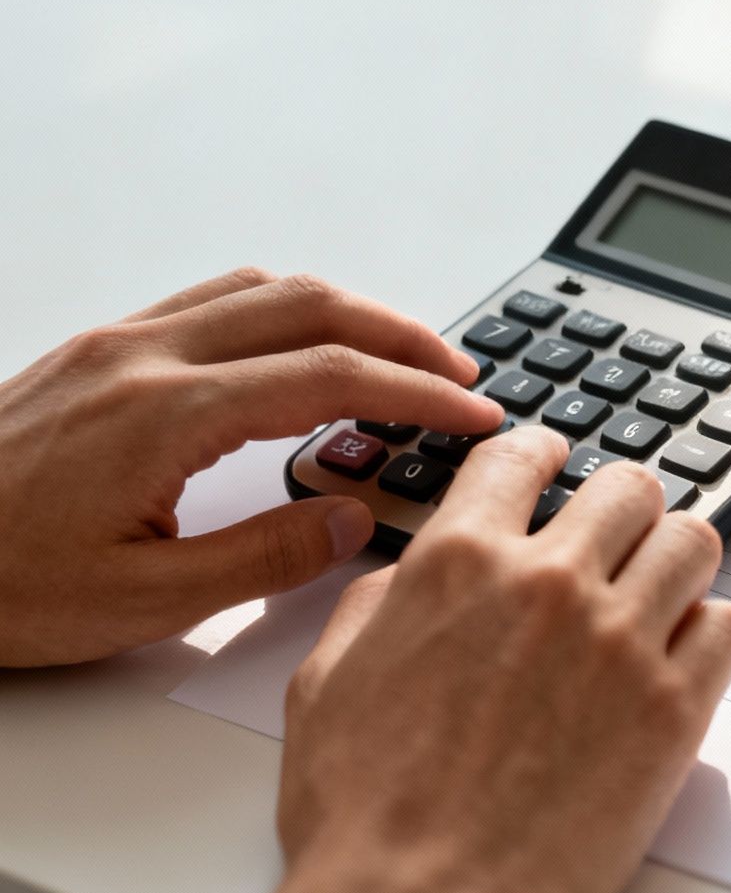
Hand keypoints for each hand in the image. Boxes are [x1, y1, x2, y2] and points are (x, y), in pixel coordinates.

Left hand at [0, 269, 501, 666]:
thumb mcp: (141, 603)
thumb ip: (263, 559)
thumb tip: (352, 519)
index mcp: (162, 415)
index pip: (329, 377)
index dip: (418, 393)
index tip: (474, 413)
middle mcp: (140, 357)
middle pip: (309, 305)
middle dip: (402, 333)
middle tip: (461, 375)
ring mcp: (113, 344)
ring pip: (262, 288)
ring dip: (347, 312)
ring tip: (400, 358)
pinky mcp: (94, 352)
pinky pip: (213, 300)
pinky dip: (286, 312)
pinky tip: (306, 351)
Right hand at [207, 426, 730, 892]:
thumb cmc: (363, 812)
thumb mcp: (327, 682)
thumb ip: (377, 605)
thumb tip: (411, 576)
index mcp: (459, 564)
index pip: (521, 458)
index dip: (542, 451)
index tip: (556, 457)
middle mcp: (549, 585)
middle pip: (631, 488)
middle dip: (624, 506)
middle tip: (619, 535)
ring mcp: (621, 642)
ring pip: (693, 543)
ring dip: (677, 559)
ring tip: (661, 589)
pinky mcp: (675, 707)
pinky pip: (727, 628)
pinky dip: (708, 633)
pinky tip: (680, 656)